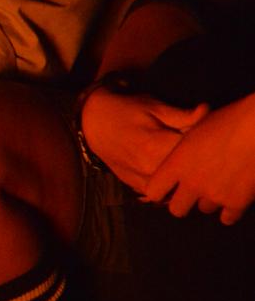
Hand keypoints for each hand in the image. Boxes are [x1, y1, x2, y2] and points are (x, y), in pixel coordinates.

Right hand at [81, 87, 208, 192]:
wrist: (94, 123)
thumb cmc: (126, 110)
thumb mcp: (154, 107)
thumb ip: (182, 115)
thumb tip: (207, 112)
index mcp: (155, 146)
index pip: (193, 151)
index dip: (204, 142)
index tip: (205, 132)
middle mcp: (150, 170)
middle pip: (187, 173)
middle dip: (196, 160)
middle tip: (197, 145)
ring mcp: (143, 183)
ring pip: (177, 187)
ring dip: (185, 176)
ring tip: (185, 159)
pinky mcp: (138, 188)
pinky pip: (164, 193)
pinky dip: (172, 184)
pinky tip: (172, 170)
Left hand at [145, 92, 254, 223]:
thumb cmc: (227, 119)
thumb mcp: (196, 127)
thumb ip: (183, 147)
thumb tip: (178, 153)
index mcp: (177, 163)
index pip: (153, 190)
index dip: (158, 189)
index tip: (164, 186)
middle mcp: (192, 182)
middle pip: (177, 209)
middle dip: (181, 201)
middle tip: (190, 191)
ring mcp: (215, 195)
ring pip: (204, 209)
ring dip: (208, 199)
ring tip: (216, 182)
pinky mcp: (237, 202)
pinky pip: (226, 218)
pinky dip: (228, 209)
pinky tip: (232, 194)